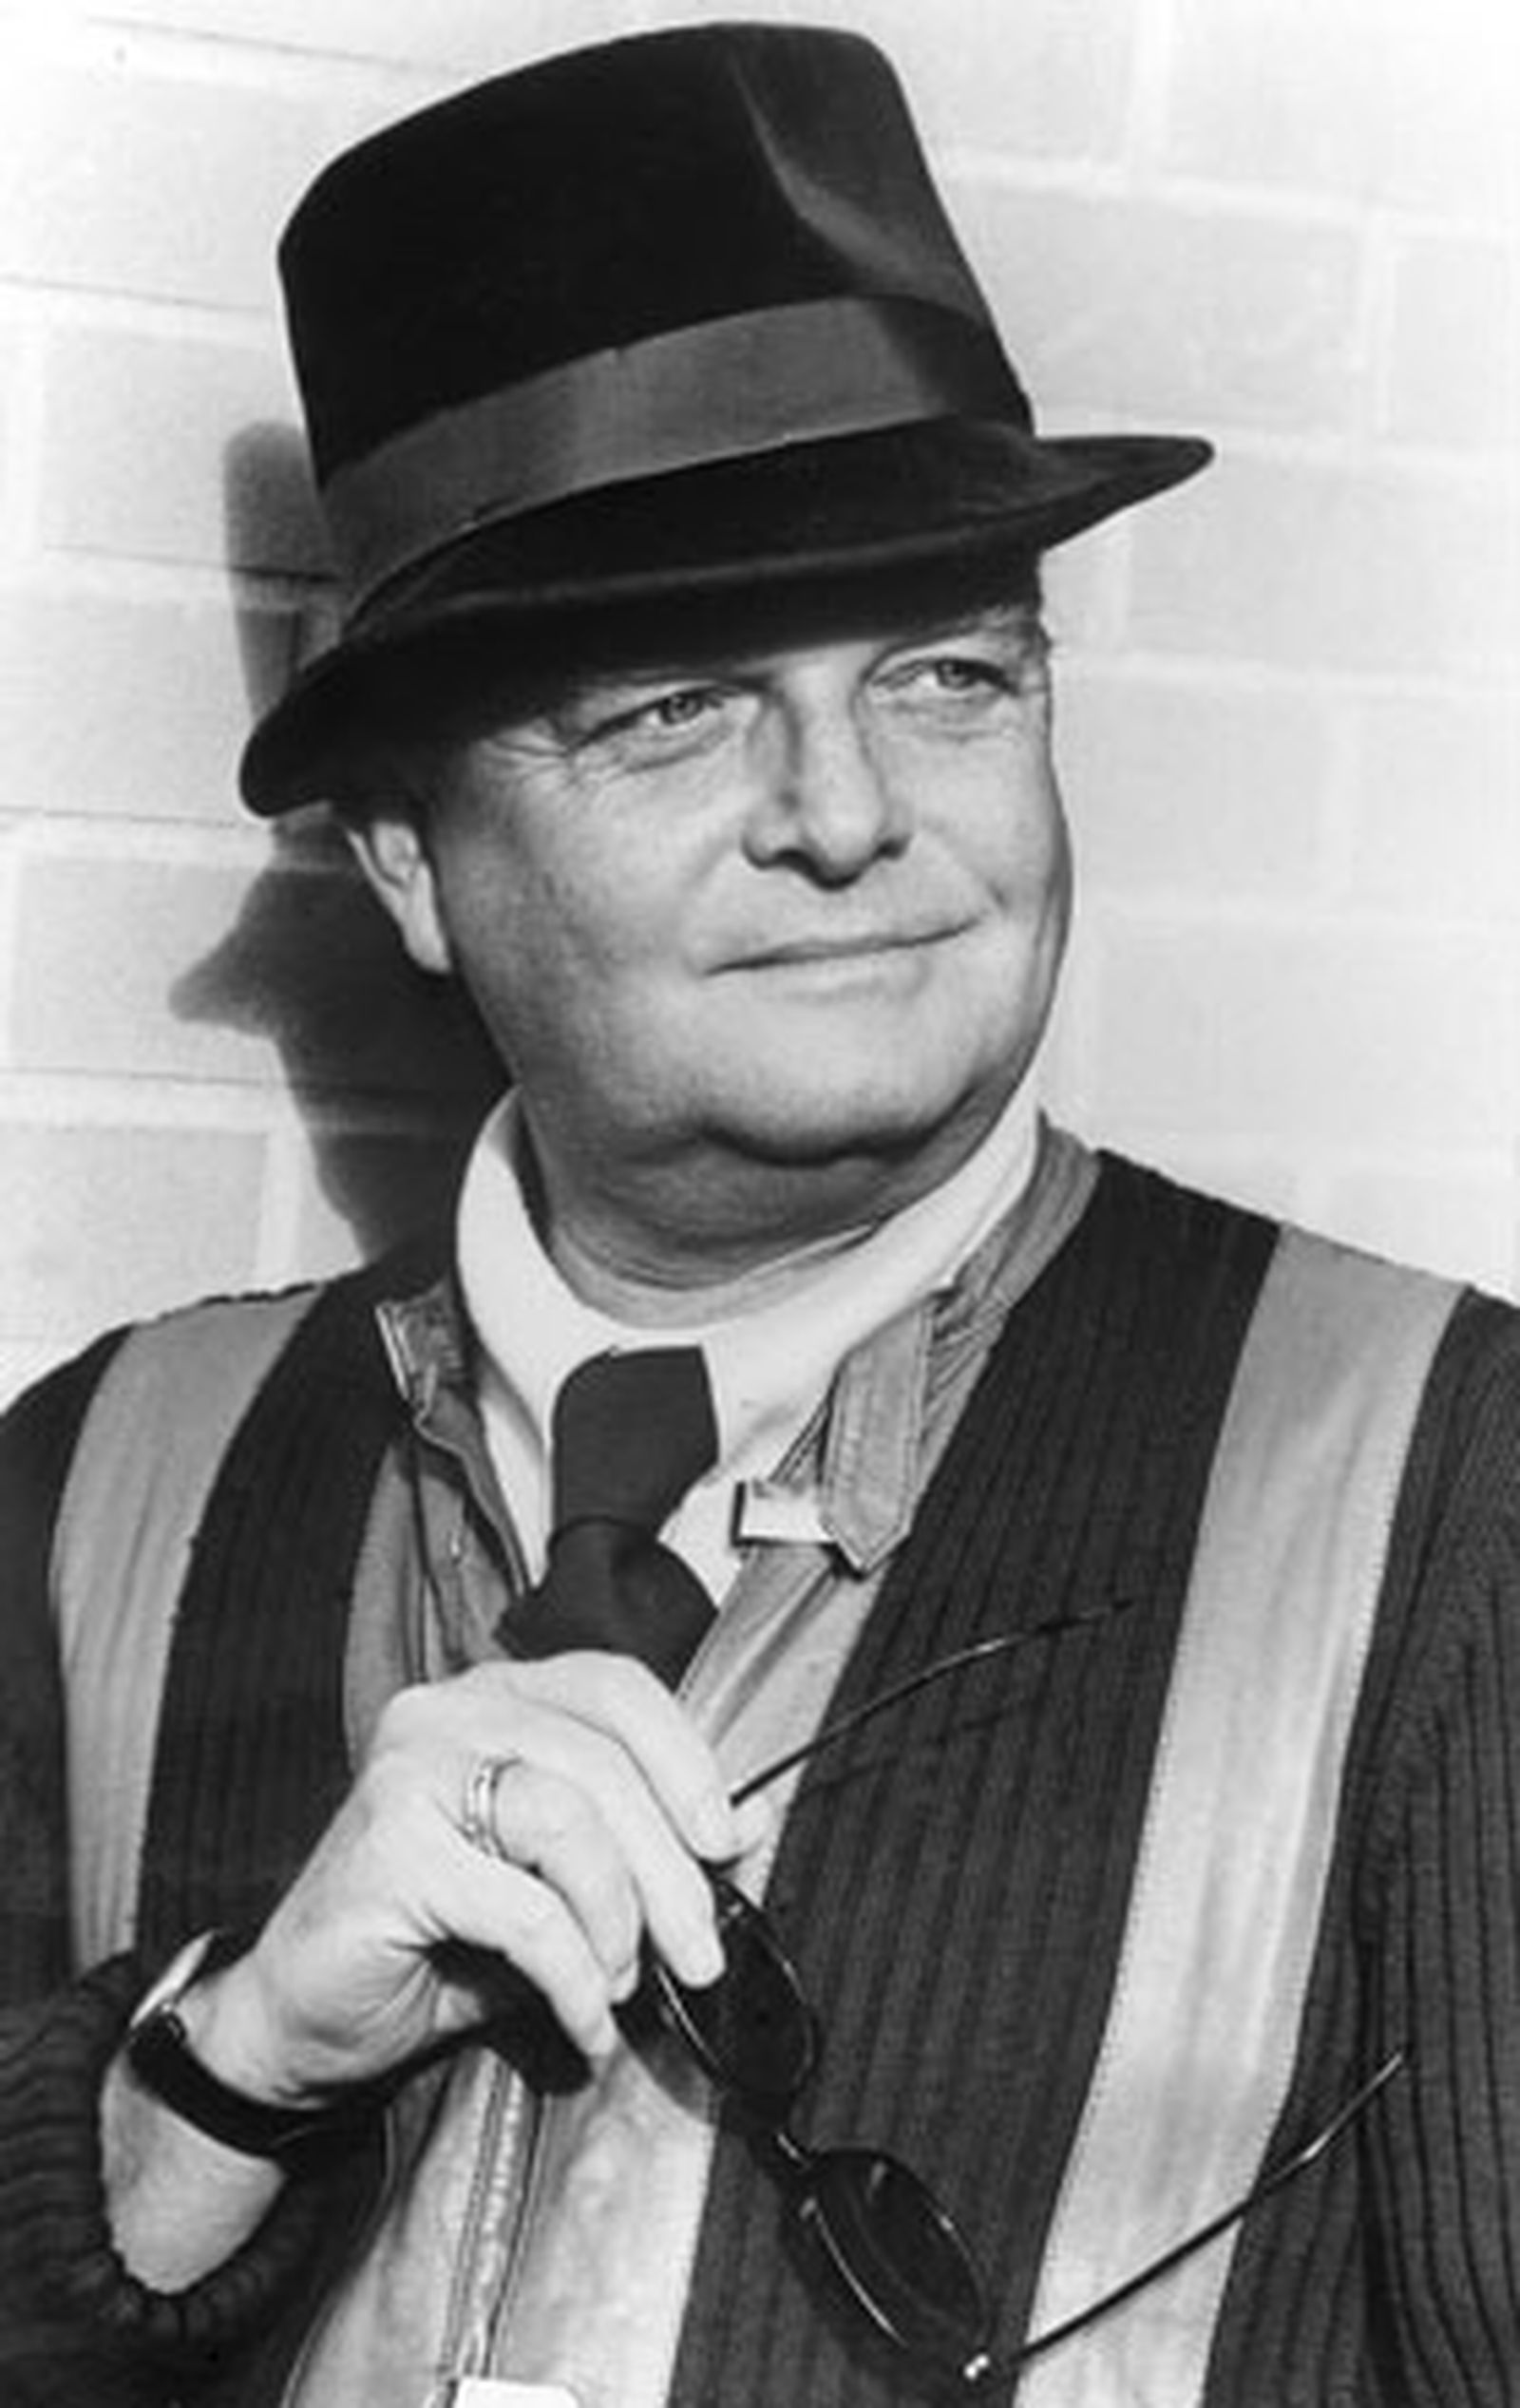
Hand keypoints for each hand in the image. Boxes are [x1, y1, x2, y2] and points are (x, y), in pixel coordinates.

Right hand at [181, 1654, 760, 2102]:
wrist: (306, 2017)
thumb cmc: (437, 1943)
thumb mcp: (560, 1886)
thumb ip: (645, 1843)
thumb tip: (753, 1818)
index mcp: (495, 1698)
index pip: (614, 1688)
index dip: (684, 1758)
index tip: (725, 1841)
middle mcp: (449, 1712)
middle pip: (602, 1761)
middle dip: (670, 1870)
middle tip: (700, 1953)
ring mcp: (412, 1769)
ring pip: (568, 1818)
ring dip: (619, 1918)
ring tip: (622, 1985)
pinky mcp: (391, 1846)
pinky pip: (524, 1907)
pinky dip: (573, 1974)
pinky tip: (583, 2020)